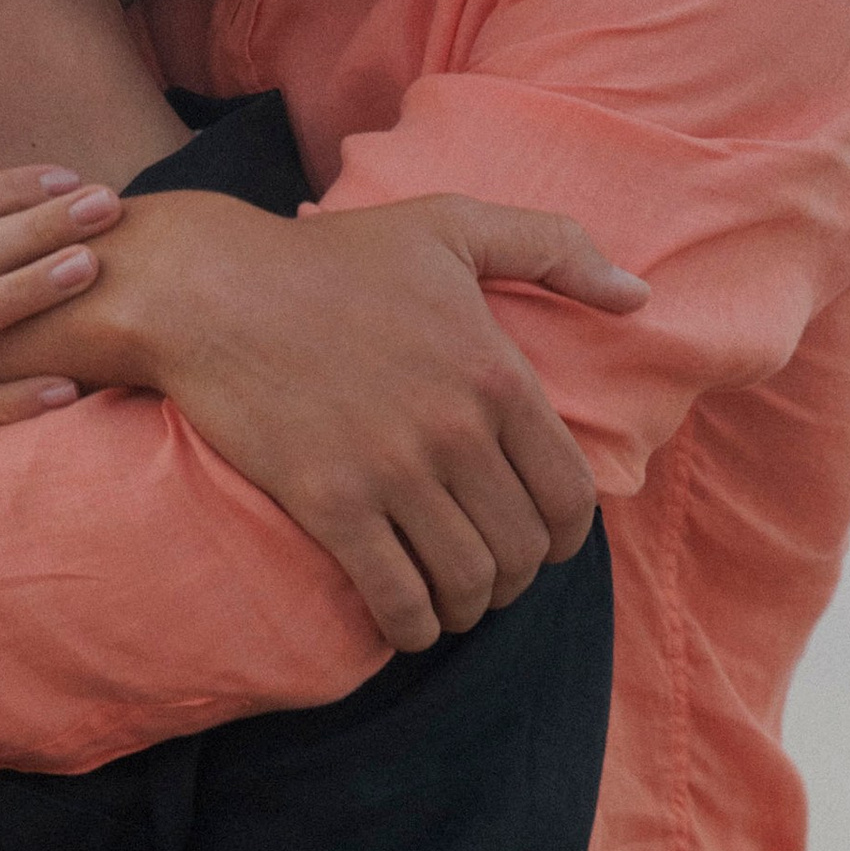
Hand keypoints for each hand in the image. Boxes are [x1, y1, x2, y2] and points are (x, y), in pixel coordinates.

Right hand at [0, 189, 645, 651]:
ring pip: (467, 582)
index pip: (570, 495)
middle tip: (492, 577)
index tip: (543, 546)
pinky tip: (409, 622)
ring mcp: (392, 472)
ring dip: (468, 607)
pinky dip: (413, 626)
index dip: (565, 539)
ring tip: (453, 602)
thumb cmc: (333, 256)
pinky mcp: (330, 504)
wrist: (213, 289)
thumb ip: (555, 250)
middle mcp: (456, 430)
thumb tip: (637, 297)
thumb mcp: (454, 224)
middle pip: (522, 549)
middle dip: (516, 578)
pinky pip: (396, 597)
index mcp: (496, 372)